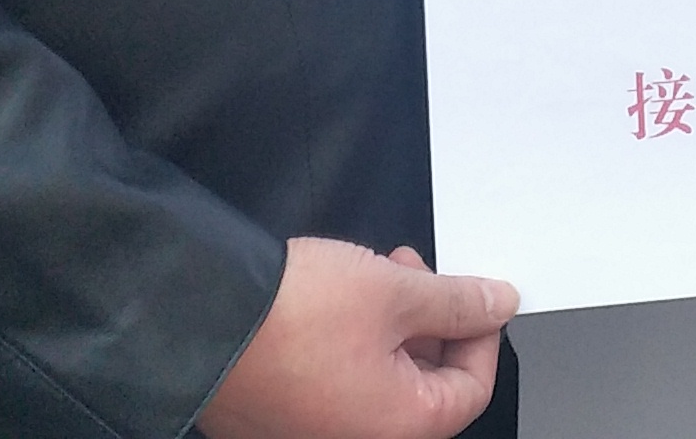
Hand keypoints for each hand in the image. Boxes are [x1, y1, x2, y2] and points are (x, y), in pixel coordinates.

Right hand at [197, 239, 513, 438]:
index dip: (480, 331)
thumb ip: (457, 300)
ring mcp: (316, 430)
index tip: (473, 295)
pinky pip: (338, 380)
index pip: (472, 387)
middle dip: (429, 321)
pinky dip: (351, 341)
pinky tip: (335, 300)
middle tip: (414, 274)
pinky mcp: (282, 414)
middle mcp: (358, 438)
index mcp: (399, 425)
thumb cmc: (287, 317)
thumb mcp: (394, 290)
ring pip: (381, 377)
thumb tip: (497, 303)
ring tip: (370, 276)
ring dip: (390, 324)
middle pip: (424, 384)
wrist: (197, 316)